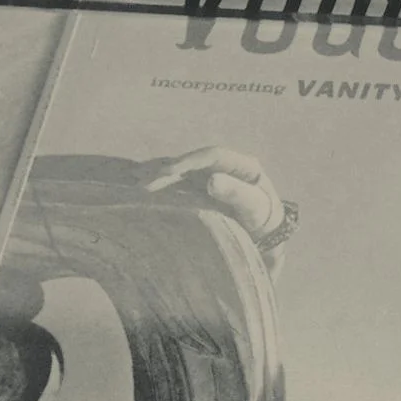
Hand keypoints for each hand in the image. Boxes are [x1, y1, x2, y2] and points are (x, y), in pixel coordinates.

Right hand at [141, 146, 291, 254]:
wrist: (266, 244)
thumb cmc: (263, 226)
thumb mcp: (254, 210)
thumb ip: (236, 194)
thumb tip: (211, 180)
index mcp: (243, 165)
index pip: (213, 156)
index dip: (190, 161)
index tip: (168, 171)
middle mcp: (225, 168)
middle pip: (192, 164)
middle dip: (166, 170)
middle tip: (142, 183)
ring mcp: (211, 179)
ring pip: (181, 173)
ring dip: (158, 176)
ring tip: (133, 182)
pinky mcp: (200, 192)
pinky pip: (178, 185)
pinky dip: (160, 187)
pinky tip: (139, 190)